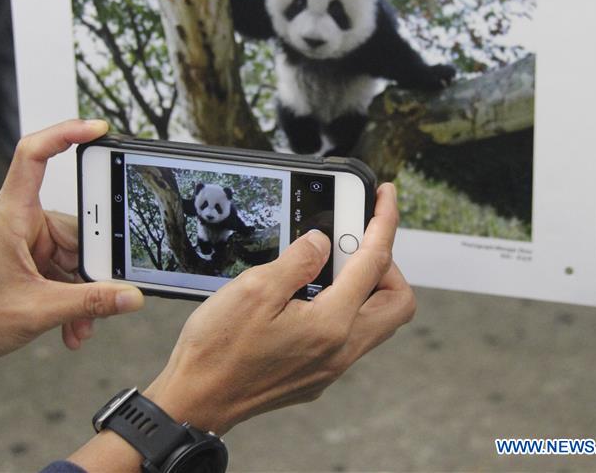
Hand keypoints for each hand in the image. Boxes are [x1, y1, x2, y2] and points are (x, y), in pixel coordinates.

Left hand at [0, 119, 143, 361]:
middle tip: (102, 294)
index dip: (65, 134)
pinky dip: (74, 295)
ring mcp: (28, 240)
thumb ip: (89, 303)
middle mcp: (21, 221)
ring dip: (84, 290)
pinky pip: (67, 269)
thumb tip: (129, 296)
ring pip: (76, 254)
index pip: (34, 156)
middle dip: (93, 267)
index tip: (97, 129)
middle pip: (78, 224)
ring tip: (81, 321)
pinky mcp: (32, 259)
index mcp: (12, 216)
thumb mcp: (37, 310)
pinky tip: (74, 322)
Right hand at [145, 182, 413, 433]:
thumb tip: (322, 242)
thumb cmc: (218, 350)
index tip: (386, 195)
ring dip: (367, 289)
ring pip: (377, 322)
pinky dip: (345, 309)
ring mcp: (331, 367)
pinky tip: (310, 296)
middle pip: (398, 302)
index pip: (375, 262)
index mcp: (331, 324)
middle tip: (358, 242)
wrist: (197, 401)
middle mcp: (341, 350)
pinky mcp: (317, 376)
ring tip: (332, 265)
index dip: (385, 222)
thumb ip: (297, 261)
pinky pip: (350, 337)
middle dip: (388, 265)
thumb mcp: (253, 289)